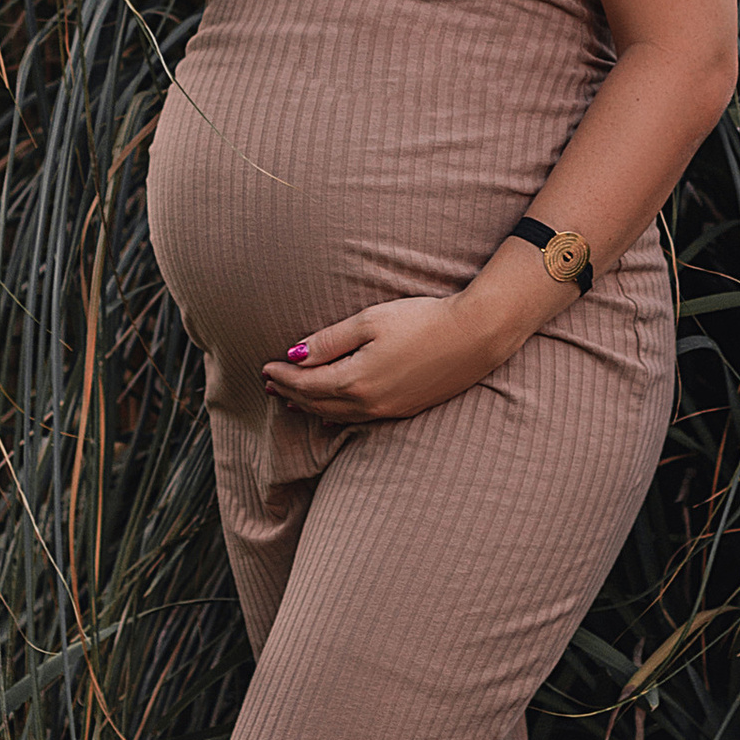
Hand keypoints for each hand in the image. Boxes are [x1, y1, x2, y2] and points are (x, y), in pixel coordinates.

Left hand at [262, 294, 516, 429]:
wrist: (475, 335)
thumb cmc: (423, 320)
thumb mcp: (370, 321)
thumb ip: (330, 341)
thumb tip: (295, 355)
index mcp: (355, 381)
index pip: (305, 384)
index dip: (282, 377)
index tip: (264, 368)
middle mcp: (368, 404)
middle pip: (317, 403)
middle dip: (290, 394)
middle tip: (269, 384)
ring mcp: (388, 411)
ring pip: (336, 415)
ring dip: (309, 406)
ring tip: (290, 399)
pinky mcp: (404, 409)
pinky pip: (358, 420)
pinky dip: (336, 416)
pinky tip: (329, 413)